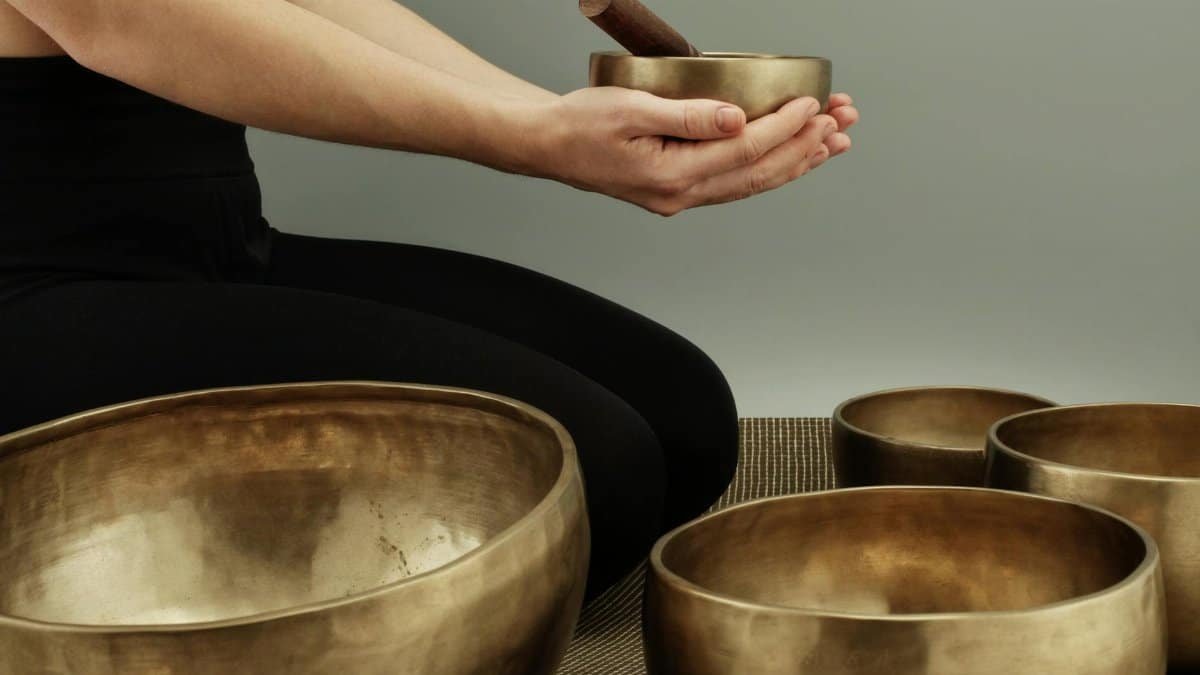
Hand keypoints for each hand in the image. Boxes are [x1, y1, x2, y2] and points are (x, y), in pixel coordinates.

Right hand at [529, 87, 854, 215]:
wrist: (547, 145)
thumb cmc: (579, 123)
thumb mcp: (630, 108)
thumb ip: (688, 115)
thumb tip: (737, 119)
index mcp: (670, 176)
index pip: (743, 152)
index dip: (783, 128)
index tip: (813, 106)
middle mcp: (680, 194)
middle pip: (758, 173)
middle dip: (804, 147)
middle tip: (841, 123)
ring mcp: (681, 197)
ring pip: (752, 182)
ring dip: (796, 161)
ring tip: (834, 141)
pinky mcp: (679, 188)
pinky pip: (736, 182)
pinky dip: (769, 168)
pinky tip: (791, 157)